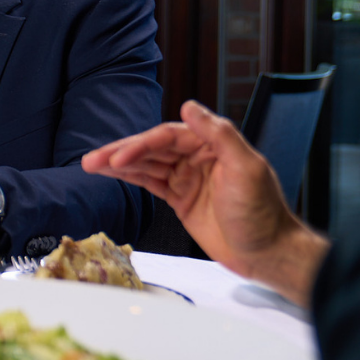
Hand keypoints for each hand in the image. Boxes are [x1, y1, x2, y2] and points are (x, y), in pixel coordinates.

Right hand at [82, 100, 327, 305]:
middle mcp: (198, 158)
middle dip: (121, 152)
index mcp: (214, 146)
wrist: (267, 253)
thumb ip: (219, 134)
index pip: (169, 136)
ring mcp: (188, 178)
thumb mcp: (245, 168)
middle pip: (152, 148)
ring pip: (147, 164)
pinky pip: (150, 182)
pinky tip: (112, 174)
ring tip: (92, 165)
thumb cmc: (263, 214)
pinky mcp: (181, 198)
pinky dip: (130, 177)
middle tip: (93, 159)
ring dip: (119, 164)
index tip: (120, 156)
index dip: (141, 144)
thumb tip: (190, 107)